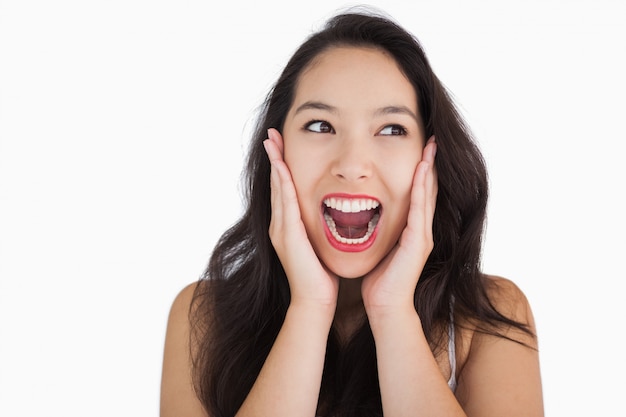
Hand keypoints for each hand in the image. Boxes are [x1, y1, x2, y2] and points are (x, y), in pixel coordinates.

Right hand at [263, 128, 339, 309]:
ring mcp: (280, 230)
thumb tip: (327, 215)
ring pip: (278, 190)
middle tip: (271, 134)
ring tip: (272, 142)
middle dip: (274, 158)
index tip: (280, 145)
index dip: (281, 166)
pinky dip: (283, 184)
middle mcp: (279, 225)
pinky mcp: (288, 236)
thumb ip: (316, 229)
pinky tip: (283, 167)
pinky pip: (286, 204)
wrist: (315, 302)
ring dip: (275, 164)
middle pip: (276, 184)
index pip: (284, 189)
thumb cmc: (320, 277)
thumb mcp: (317, 245)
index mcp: (287, 227)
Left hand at [361, 137, 437, 315]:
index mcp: (412, 230)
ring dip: (429, 170)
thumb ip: (379, 231)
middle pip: (428, 189)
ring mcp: (423, 236)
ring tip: (432, 147)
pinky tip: (421, 172)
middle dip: (429, 164)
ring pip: (428, 195)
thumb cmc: (379, 281)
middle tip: (432, 139)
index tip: (420, 148)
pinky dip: (422, 190)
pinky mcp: (419, 243)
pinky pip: (421, 210)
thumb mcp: (379, 248)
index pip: (418, 194)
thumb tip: (364, 216)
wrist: (385, 307)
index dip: (420, 171)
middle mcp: (422, 230)